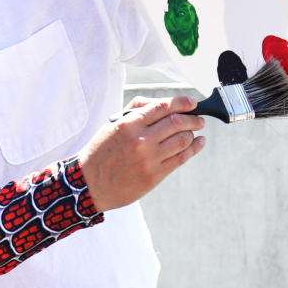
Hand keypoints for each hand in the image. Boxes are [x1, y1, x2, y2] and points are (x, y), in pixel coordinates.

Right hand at [78, 96, 204, 212]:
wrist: (88, 184)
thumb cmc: (100, 152)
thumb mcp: (112, 125)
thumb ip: (136, 110)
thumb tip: (163, 103)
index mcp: (130, 124)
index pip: (164, 106)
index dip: (182, 102)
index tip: (192, 102)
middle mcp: (141, 140)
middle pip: (178, 122)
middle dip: (193, 118)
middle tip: (198, 119)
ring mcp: (149, 159)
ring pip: (182, 140)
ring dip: (193, 133)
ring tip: (195, 132)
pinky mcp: (154, 175)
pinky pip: (181, 158)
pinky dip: (194, 149)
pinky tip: (198, 143)